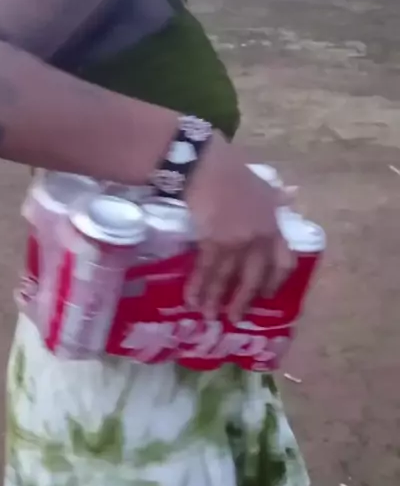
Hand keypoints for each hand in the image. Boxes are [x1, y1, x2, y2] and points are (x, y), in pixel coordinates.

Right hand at [184, 134, 292, 319]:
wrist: (209, 167)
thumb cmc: (235, 174)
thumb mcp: (264, 185)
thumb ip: (277, 197)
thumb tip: (292, 193)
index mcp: (273, 227)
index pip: (283, 262)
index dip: (275, 282)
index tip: (266, 294)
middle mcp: (258, 239)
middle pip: (253, 278)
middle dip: (243, 300)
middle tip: (234, 318)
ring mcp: (237, 242)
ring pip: (227, 279)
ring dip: (216, 300)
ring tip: (209, 317)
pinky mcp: (214, 242)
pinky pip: (207, 271)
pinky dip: (199, 287)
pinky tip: (192, 300)